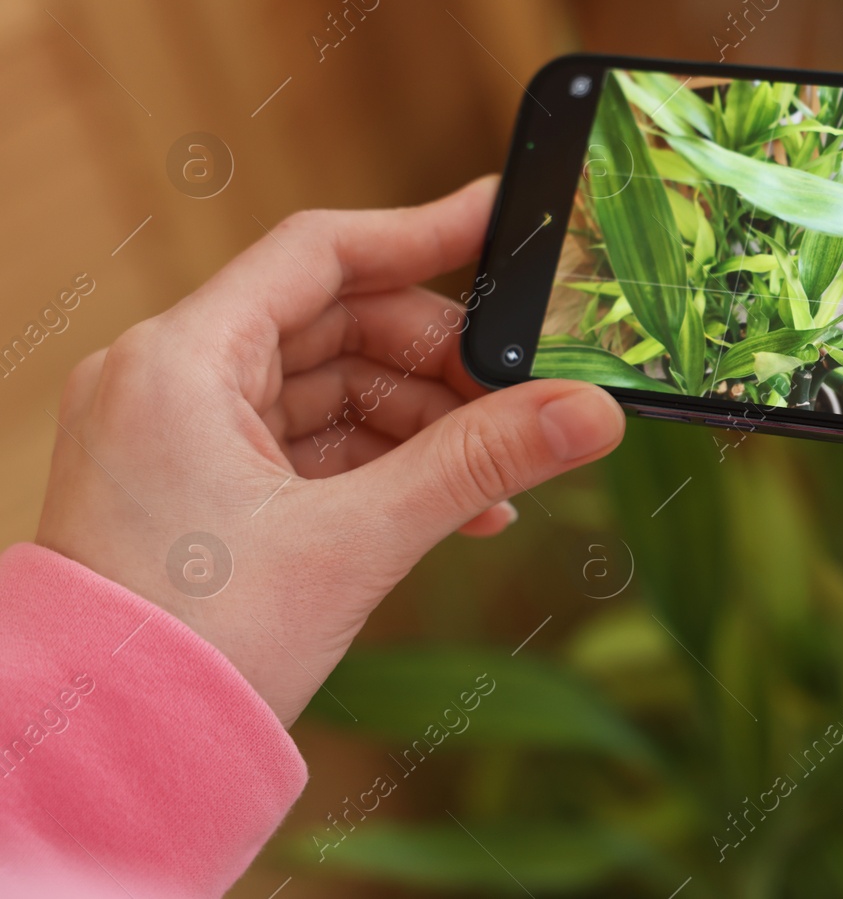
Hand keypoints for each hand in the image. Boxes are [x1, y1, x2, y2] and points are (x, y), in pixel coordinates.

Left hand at [34, 177, 625, 724]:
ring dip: (421, 427)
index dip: (422, 234)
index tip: (501, 224)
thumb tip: (590, 413)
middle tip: (519, 401)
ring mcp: (179, 433)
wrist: (110, 761)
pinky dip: (379, 467)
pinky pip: (308, 445)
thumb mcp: (357, 541)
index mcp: (180, 362)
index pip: (320, 253)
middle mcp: (168, 379)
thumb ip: (480, 463)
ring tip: (497, 482)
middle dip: (438, 365)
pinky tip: (453, 510)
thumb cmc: (198, 650)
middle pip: (335, 324)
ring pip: (330, 389)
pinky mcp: (197, 484)